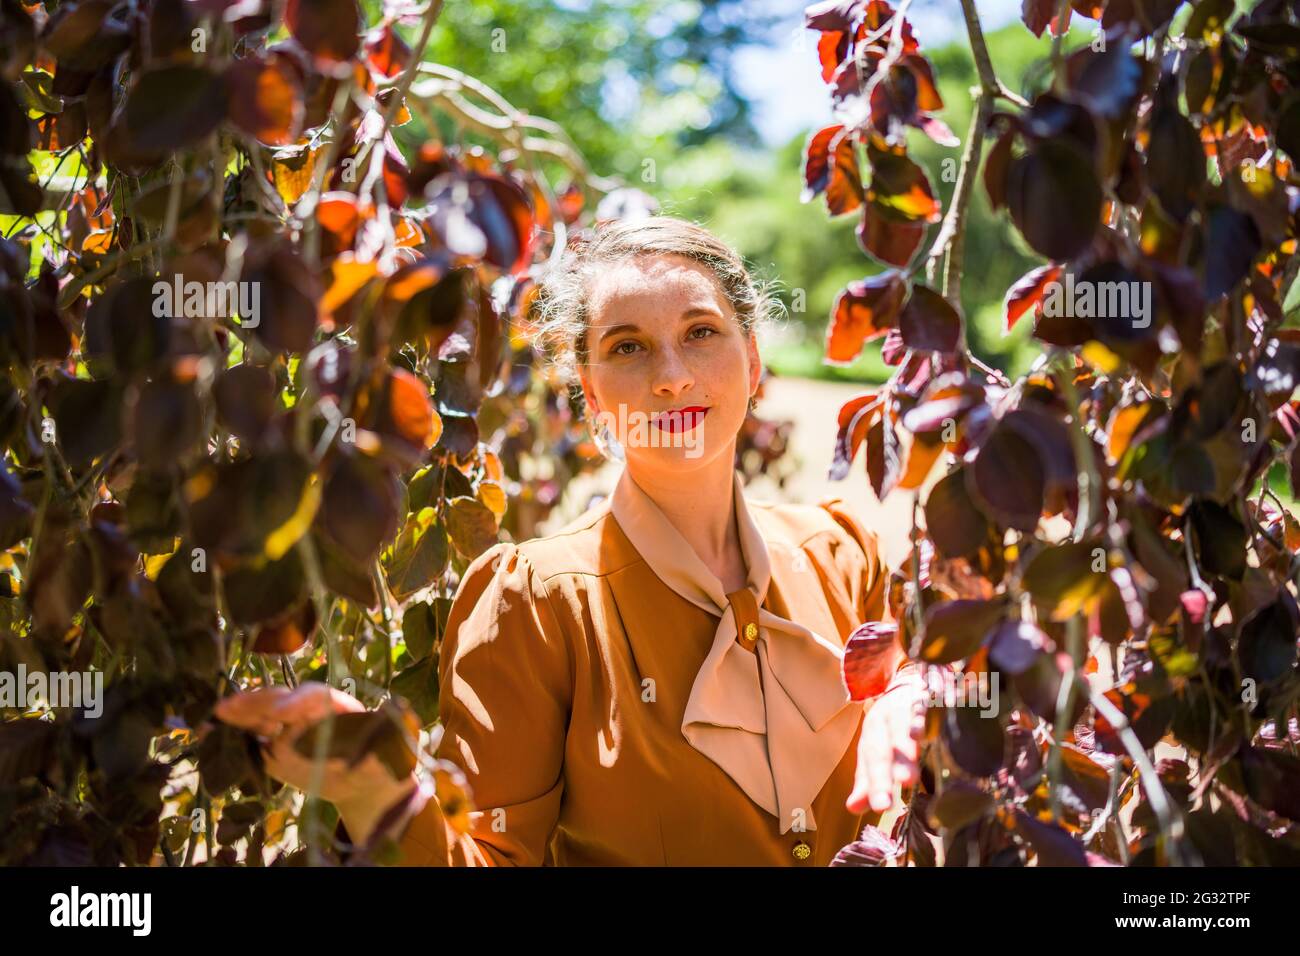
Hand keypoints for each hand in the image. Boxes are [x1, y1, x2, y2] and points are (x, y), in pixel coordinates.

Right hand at [213, 684, 418, 844]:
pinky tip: (206, 734)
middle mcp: (307, 711)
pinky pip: (249, 736)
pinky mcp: (272, 745)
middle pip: (279, 699)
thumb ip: (375, 755)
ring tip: (211, 718)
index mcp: (336, 706)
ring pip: (259, 714)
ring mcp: (287, 726)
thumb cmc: (377, 763)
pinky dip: (228, 734)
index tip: (280, 715)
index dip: (296, 702)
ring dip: (235, 714)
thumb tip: (374, 753)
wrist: (359, 780)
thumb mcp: (382, 759)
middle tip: (228, 709)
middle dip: (255, 703)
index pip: (314, 696)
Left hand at [846, 671, 925, 814]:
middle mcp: (885, 719)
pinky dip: (925, 720)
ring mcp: (905, 707)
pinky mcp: (926, 697)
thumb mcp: (877, 748)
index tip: (880, 808)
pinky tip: (927, 733)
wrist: (908, 681)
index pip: (871, 761)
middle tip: (885, 803)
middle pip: (882, 748)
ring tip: (907, 779)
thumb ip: (867, 778)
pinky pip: (926, 708)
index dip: (874, 785)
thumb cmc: (892, 724)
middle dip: (883, 776)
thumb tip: (853, 807)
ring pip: (902, 729)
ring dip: (904, 753)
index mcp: (873, 733)